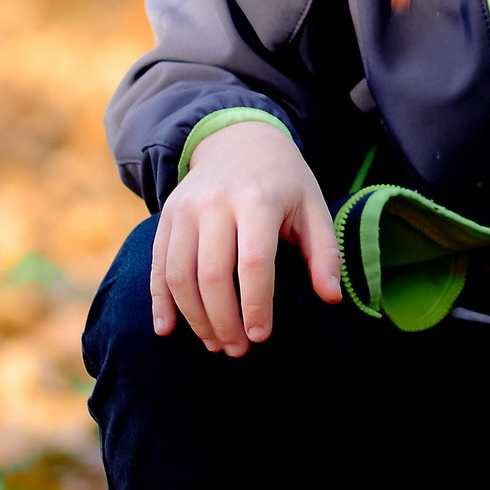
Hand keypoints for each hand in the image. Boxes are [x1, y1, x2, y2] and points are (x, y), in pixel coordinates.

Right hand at [149, 123, 340, 355]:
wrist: (239, 139)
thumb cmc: (283, 180)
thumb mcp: (313, 206)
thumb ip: (324, 252)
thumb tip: (331, 297)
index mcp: (258, 200)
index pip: (253, 263)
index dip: (255, 305)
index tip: (260, 336)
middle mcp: (215, 203)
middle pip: (211, 275)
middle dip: (223, 321)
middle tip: (237, 350)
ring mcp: (185, 208)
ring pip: (179, 274)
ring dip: (194, 318)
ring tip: (214, 343)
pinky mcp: (167, 215)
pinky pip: (158, 264)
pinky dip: (159, 300)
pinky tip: (167, 328)